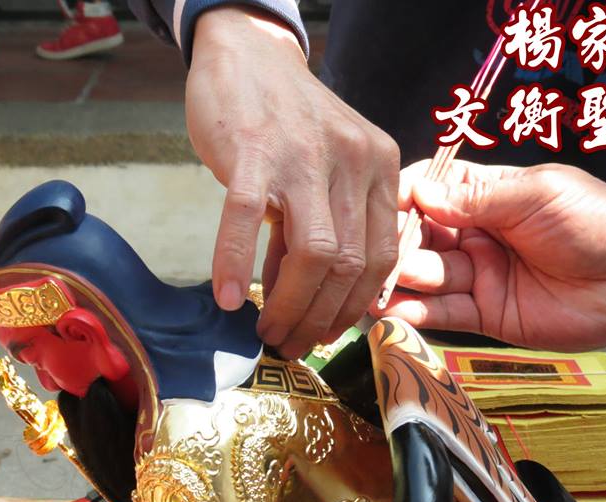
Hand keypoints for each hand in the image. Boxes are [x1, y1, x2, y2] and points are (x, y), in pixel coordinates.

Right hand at [187, 8, 399, 358]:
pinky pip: (247, 218)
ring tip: (268, 330)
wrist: (250, 54)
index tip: (328, 333)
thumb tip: (300, 298)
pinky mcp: (254, 150)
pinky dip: (235, 263)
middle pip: (349, 265)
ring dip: (289, 305)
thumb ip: (319, 228)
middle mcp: (353, 161)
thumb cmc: (287, 121)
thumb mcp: (324, 172)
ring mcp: (304, 156)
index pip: (380, 256)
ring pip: (314, 253)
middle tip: (292, 343)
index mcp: (378, 168)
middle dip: (320, 318)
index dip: (354, 306)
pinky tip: (226, 296)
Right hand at [374, 161, 605, 350]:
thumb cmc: (597, 221)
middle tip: (370, 262)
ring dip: (397, 284)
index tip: (373, 211)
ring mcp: (477, 276)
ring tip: (372, 292)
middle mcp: (472, 234)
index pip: (428, 192)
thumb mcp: (537, 195)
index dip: (400, 201)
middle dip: (392, 248)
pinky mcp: (485, 316)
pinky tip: (392, 315)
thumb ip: (478, 198)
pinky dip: (417, 315)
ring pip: (425, 278)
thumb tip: (420, 195)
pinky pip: (444, 314)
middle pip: (417, 238)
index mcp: (485, 195)